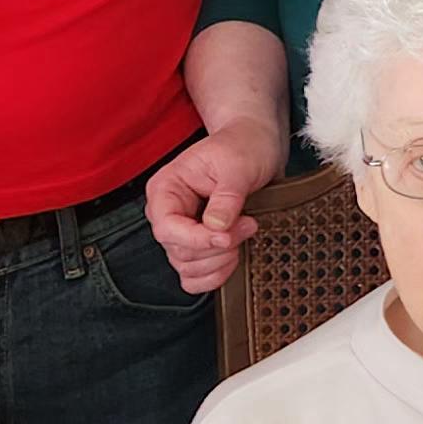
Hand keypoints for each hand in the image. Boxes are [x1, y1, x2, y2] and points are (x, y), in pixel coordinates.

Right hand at [144, 116, 286, 291]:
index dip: (198, 239)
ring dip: (220, 261)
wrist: (256, 146)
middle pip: (179, 252)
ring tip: (243, 233)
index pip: (167, 228)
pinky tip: (233, 256)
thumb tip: (216, 226)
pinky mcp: (198, 245)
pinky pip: (195, 277)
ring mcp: (182, 232)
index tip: (228, 236)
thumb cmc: (242, 147)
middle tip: (247, 224)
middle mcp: (168, 213)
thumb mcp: (238, 166)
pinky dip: (216, 275)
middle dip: (217, 247)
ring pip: (187, 268)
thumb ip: (226, 197)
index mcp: (166, 189)